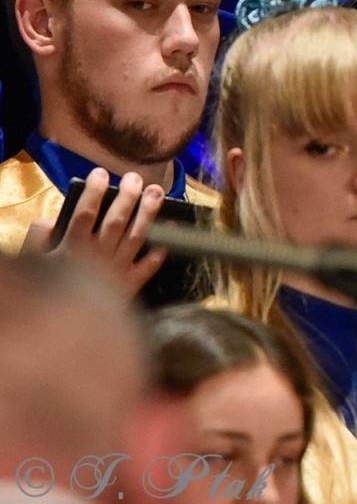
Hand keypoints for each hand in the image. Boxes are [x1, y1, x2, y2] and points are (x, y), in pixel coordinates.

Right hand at [24, 167, 167, 297]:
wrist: (66, 331)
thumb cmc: (48, 295)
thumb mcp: (35, 266)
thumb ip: (38, 240)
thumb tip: (48, 220)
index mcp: (72, 250)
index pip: (84, 215)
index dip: (93, 193)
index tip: (100, 173)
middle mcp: (98, 257)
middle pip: (116, 222)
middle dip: (128, 198)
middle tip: (137, 178)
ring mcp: (117, 270)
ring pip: (136, 236)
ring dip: (148, 213)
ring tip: (157, 192)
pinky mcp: (131, 285)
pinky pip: (150, 264)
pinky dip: (162, 246)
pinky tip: (173, 227)